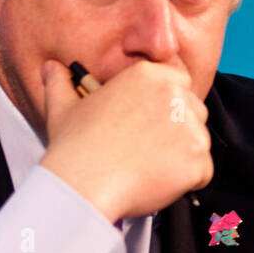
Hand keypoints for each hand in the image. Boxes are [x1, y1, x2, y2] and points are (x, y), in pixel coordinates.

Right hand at [38, 59, 212, 220]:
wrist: (83, 184)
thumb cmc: (74, 146)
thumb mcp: (62, 106)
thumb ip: (60, 82)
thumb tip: (51, 68)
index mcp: (148, 76)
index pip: (177, 81)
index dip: (165, 103)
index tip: (150, 121)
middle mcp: (174, 95)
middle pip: (193, 110)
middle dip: (176, 128)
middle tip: (146, 147)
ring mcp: (190, 128)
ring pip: (198, 141)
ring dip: (181, 155)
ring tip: (147, 166)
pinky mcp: (198, 160)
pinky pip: (202, 171)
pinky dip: (185, 181)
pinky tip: (156, 181)